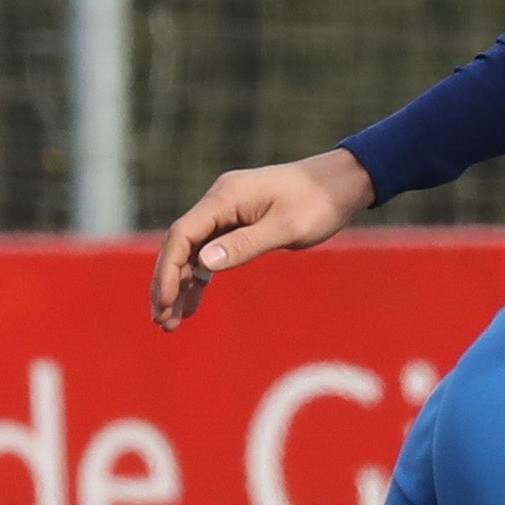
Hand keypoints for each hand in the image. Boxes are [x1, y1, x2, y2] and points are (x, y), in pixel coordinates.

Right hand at [152, 148, 372, 326]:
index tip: (164, 302)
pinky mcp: (238, 222)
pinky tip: (192, 305)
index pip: (182, 235)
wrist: (342, 182)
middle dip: (168, 283)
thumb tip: (203, 264)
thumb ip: (244, 244)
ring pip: (192, 252)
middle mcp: (220, 202)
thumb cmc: (318, 202)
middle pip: (181, 245)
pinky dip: (200, 278)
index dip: (168, 271)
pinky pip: (210, 252)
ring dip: (180, 285)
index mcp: (226, 198)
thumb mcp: (286, 228)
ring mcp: (228, 212)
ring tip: (171, 323)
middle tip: (162, 321)